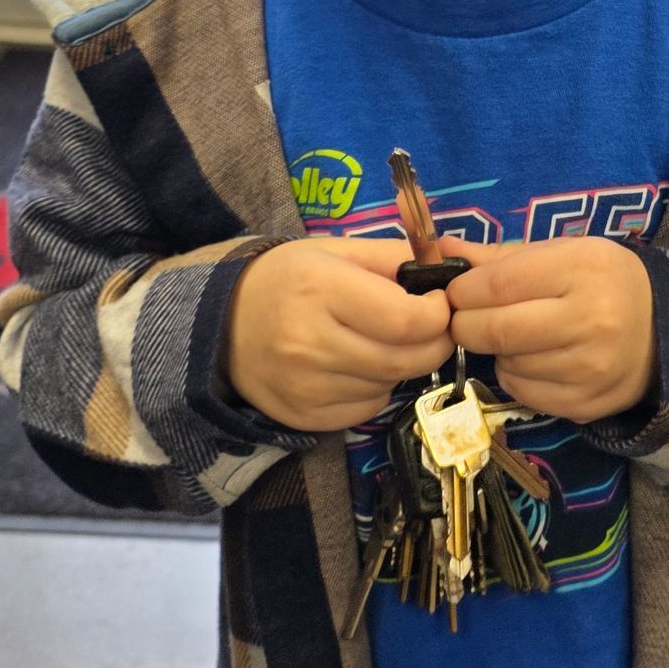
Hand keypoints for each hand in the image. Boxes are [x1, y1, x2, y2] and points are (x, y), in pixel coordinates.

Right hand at [222, 237, 452, 434]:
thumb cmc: (286, 279)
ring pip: (389, 384)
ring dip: (402, 364)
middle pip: (405, 359)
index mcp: (320, 288)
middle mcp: (310, 342)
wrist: (221, 324)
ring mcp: (306, 386)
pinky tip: (358, 366)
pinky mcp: (304, 417)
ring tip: (383, 341)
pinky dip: (377, 388)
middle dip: (434, 343)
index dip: (438, 314)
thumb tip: (447, 267)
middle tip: (433, 328)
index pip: (407, 320)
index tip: (438, 303)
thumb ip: (391, 257)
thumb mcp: (333, 251)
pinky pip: (367, 407)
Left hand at [444, 237, 658, 424]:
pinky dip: (514, 375)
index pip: (498, 283)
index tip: (457, 291)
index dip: (464, 290)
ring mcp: (589, 368)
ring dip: (496, 350)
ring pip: (506, 363)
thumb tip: (442, 250)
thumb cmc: (602, 283)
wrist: (661, 333)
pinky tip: (532, 359)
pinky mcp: (584, 403)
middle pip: (496, 329)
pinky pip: (522, 391)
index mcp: (584, 269)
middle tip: (467, 317)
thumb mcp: (563, 254)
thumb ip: (501, 257)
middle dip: (466, 323)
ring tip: (515, 334)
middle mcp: (591, 320)